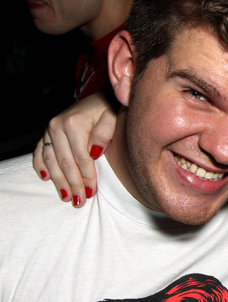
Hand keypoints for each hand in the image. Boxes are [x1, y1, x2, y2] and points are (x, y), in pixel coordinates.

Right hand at [33, 92, 118, 206]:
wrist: (101, 100)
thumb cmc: (110, 110)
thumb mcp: (113, 118)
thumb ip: (104, 133)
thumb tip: (94, 152)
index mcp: (74, 122)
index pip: (81, 157)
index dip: (86, 177)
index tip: (92, 192)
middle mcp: (57, 125)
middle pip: (65, 162)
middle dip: (72, 184)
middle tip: (79, 201)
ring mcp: (50, 130)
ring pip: (51, 160)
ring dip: (58, 181)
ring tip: (67, 197)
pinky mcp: (47, 133)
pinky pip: (40, 152)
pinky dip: (41, 166)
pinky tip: (45, 179)